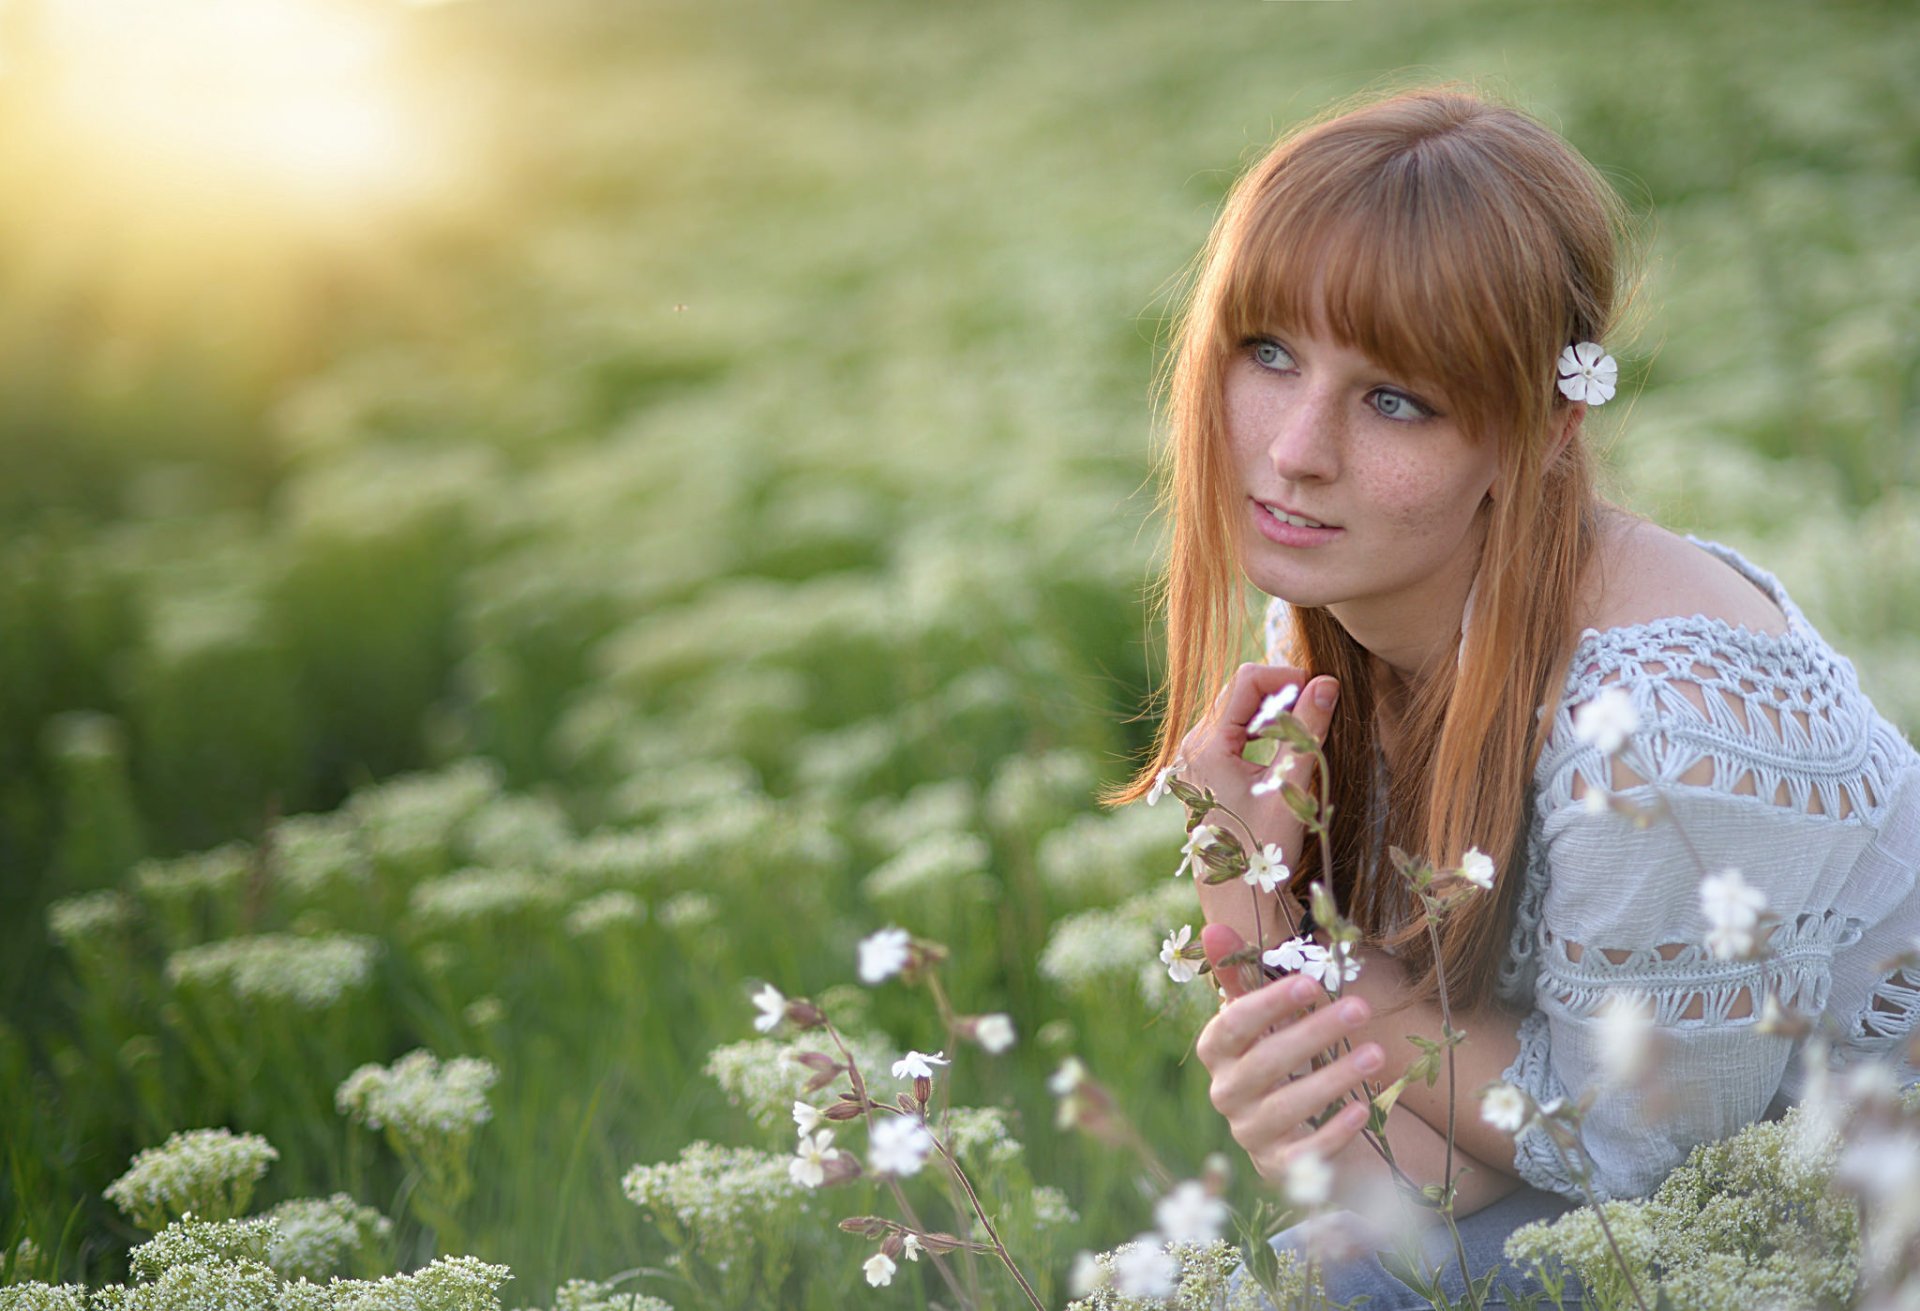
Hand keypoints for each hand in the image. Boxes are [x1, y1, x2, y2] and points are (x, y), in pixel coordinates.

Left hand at [1176, 665, 1337, 942]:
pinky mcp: (1205, 770)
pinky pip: (1234, 731)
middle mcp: (1194, 745)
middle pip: (1241, 691)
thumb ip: (1307, 731)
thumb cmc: (1262, 848)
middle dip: (1282, 693)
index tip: (1321, 691)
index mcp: (1207, 744)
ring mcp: (1196, 757)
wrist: (1236, 897)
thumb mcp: (1290, 785)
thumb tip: (1327, 683)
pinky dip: (1261, 730)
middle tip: (1318, 711)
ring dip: (1273, 712)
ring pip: (1238, 710)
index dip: (1287, 676)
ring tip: (1304, 732)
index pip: (1248, 679)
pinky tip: (1283, 750)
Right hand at [1195, 923, 1382, 1187]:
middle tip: (1361, 1008)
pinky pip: (1304, 1151)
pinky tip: (1362, 1110)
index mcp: (1215, 1050)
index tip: (1312, 983)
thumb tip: (1212, 926)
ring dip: (1334, 1078)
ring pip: (1287, 1106)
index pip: (1233, 1025)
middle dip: (1314, 1033)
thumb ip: (1239, 973)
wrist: (1292, 1125)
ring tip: (1376, 1054)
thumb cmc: (1279, 1053)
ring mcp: (1249, 1132)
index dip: (1269, 1004)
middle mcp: (1225, 1092)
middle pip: (1265, 1062)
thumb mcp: (1263, 1014)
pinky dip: (1333, 1132)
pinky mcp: (1278, 1165)